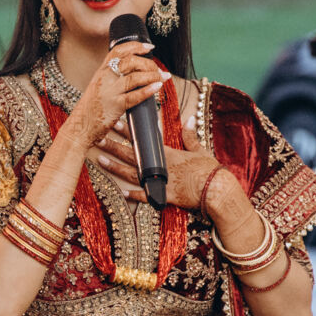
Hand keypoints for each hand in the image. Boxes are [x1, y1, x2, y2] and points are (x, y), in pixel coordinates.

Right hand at [64, 42, 167, 150]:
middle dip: (149, 63)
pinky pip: (134, 96)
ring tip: (163, 77)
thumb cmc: (91, 109)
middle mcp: (105, 79)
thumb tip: (134, 71)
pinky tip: (157, 87)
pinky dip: (148, 90)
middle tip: (159, 70)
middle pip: (130, 61)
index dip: (136, 46)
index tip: (150, 47)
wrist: (80, 127)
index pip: (118, 51)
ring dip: (153, 76)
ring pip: (135, 77)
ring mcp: (109, 92)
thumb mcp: (99, 87)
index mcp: (101, 72)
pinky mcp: (115, 106)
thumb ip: (112, 77)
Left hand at [93, 86, 251, 220]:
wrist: (216, 191)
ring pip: (132, 174)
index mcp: (168, 154)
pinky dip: (134, 195)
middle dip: (114, 146)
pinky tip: (122, 193)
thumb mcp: (200, 150)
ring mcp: (160, 182)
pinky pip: (145, 196)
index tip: (116, 123)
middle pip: (132, 155)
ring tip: (101, 159)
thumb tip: (189, 119)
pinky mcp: (164, 196)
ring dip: (116, 166)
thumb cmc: (209, 170)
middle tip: (99, 139)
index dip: (129, 132)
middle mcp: (159, 167)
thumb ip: (190, 136)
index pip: (144, 140)